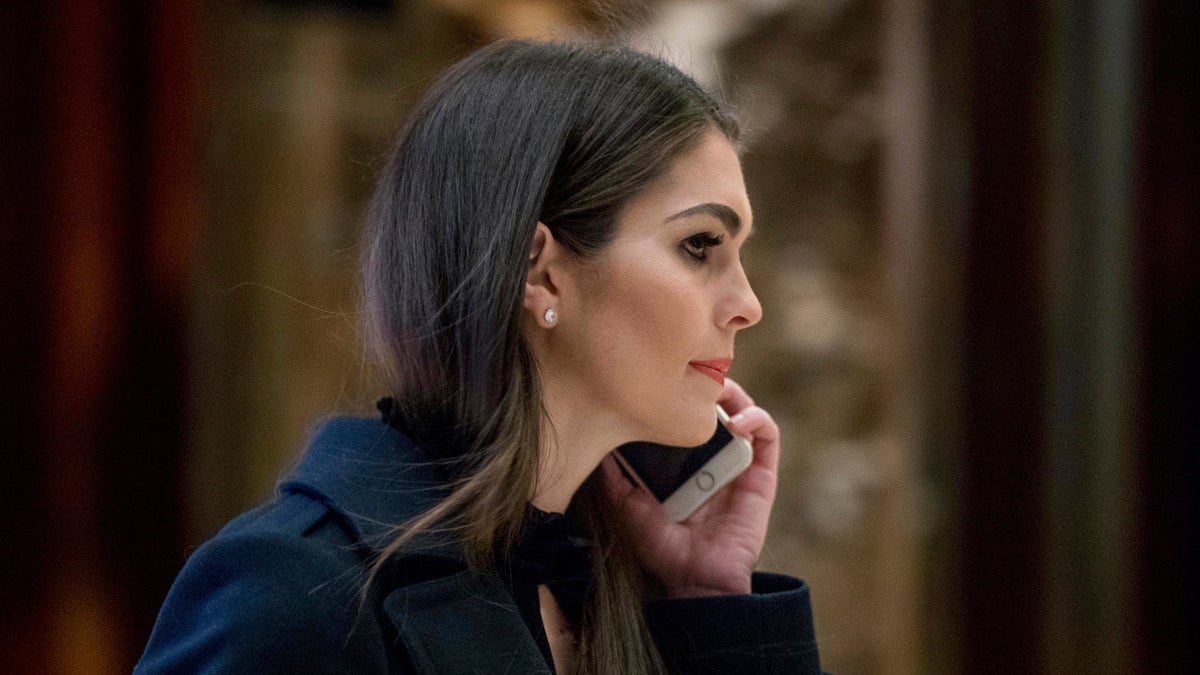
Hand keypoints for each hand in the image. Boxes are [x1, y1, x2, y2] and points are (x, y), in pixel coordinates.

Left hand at [599, 378, 779, 597]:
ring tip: (719, 387)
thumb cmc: (663, 551)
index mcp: (685, 465)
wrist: (696, 582)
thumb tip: (597, 445)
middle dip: (708, 386)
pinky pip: (768, 436)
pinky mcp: (762, 475)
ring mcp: (739, 465)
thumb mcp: (629, 507)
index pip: (687, 419)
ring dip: (735, 393)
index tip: (665, 378)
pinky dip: (757, 419)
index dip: (682, 396)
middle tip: (693, 372)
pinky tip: (739, 420)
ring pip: (744, 412)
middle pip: (716, 408)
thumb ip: (616, 478)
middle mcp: (713, 460)